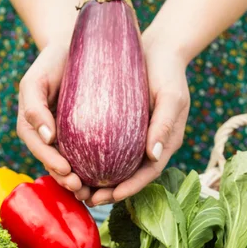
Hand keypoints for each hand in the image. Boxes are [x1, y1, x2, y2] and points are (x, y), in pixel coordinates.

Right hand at [17, 43, 85, 192]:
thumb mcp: (35, 79)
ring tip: (94, 192)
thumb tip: (47, 137)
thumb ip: (34, 106)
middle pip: (55, 163)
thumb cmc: (53, 61)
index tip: (67, 171)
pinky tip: (110, 179)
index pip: (40, 149)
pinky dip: (96, 168)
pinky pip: (90, 155)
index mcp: (32, 126)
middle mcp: (48, 136)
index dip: (51, 162)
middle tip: (82, 188)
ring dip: (81, 181)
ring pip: (72, 165)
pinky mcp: (86, 135)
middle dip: (67, 179)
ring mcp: (67, 137)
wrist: (76, 47)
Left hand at [87, 31, 190, 206]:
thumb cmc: (169, 72)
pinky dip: (92, 160)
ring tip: (77, 187)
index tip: (112, 196)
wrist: (158, 49)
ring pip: (116, 166)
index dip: (131, 188)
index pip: (148, 174)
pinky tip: (74, 163)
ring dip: (98, 180)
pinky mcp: (121, 126)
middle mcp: (149, 145)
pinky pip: (106, 148)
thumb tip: (153, 157)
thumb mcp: (171, 96)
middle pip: (129, 176)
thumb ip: (165, 125)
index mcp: (165, 143)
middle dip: (110, 191)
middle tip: (87, 198)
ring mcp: (135, 137)